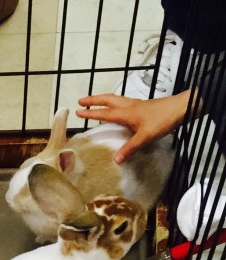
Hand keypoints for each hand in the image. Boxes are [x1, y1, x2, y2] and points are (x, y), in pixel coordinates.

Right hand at [74, 91, 191, 162]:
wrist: (181, 108)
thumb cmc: (163, 120)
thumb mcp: (145, 137)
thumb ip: (130, 148)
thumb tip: (115, 160)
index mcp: (127, 113)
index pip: (105, 113)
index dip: (91, 113)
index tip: (78, 111)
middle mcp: (129, 106)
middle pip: (108, 100)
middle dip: (94, 100)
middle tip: (81, 100)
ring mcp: (136, 105)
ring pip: (115, 99)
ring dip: (103, 100)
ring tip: (95, 102)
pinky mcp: (142, 107)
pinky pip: (123, 103)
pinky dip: (114, 103)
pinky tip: (117, 109)